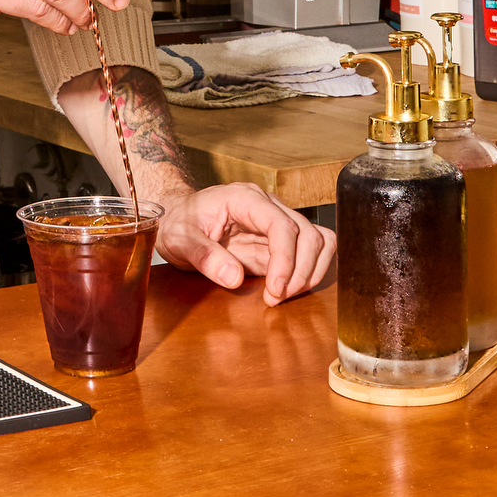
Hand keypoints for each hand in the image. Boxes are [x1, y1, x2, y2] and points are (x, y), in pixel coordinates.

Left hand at [156, 183, 332, 303]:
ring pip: (318, 241)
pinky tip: (288, 289)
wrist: (178, 218)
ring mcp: (278, 222)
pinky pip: (312, 252)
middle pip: (308, 233)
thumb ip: (204, 256)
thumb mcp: (180, 240)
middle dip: (300, 270)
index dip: (285, 259)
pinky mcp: (280, 241)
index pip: (281, 225)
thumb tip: (234, 278)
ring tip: (283, 295)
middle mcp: (268, 206)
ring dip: (310, 272)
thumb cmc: (179, 223)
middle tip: (276, 298)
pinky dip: (309, 272)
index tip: (275, 289)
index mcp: (245, 198)